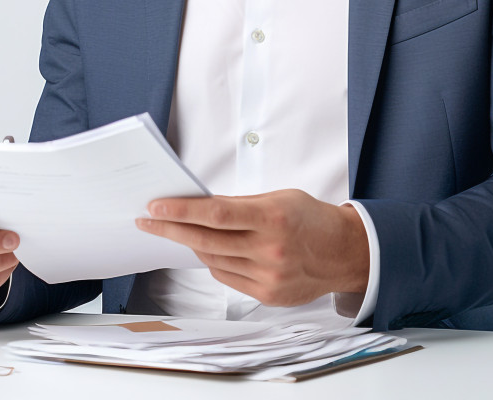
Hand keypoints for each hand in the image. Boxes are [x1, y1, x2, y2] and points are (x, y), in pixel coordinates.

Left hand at [136, 189, 368, 306]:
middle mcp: (269, 249)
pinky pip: (227, 277)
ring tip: (177, 231)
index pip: (215, 214)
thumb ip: (240, 205)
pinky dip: (214, 261)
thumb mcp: (278, 198)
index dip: (181, 211)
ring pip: (213, 260)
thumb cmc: (310, 217)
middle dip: (172, 229)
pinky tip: (208, 249)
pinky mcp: (267, 295)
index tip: (156, 206)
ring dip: (192, 244)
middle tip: (148, 220)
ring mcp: (268, 276)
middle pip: (207, 240)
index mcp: (272, 217)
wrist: (343, 252)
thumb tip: (200, 206)